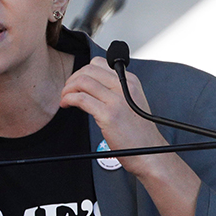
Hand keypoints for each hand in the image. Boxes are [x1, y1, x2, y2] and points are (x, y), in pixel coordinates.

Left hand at [59, 56, 167, 177]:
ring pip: (82, 81)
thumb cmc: (139, 132)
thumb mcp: (132, 102)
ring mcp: (117, 100)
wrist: (150, 152)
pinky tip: (66, 105)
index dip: (82, 71)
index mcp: (130, 81)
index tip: (77, 82)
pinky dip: (68, 99)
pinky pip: (80, 98)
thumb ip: (115, 90)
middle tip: (67, 91)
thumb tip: (89, 84)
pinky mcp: (108, 115)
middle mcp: (124, 87)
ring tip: (65, 99)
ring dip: (67, 89)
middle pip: (88, 70)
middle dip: (72, 79)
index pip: (99, 63)